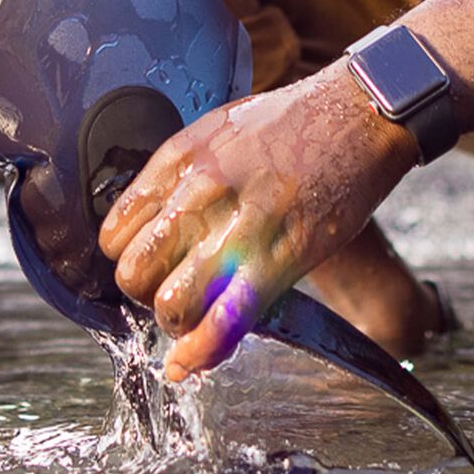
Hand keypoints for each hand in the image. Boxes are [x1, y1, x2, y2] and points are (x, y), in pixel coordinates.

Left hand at [98, 65, 416, 381]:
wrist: (358, 113)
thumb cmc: (291, 123)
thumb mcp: (218, 131)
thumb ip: (182, 176)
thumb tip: (157, 222)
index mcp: (179, 160)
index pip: (115, 232)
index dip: (128, 259)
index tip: (150, 264)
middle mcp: (198, 193)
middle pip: (133, 274)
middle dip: (146, 295)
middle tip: (174, 290)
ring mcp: (238, 227)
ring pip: (170, 306)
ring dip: (178, 323)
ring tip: (196, 315)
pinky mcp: (281, 258)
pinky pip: (226, 323)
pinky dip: (203, 352)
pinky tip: (193, 361)